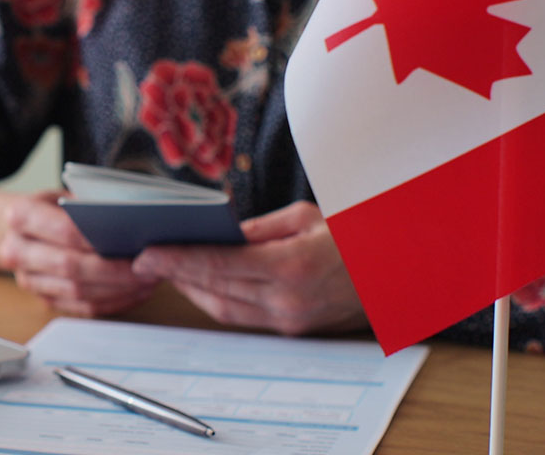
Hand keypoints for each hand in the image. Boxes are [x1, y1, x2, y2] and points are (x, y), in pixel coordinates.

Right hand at [0, 191, 157, 315]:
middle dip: (113, 269)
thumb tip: (132, 222)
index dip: (99, 238)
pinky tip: (136, 292)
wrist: (25, 230)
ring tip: (149, 279)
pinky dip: (114, 301)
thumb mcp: (67, 195)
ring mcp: (28, 280)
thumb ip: (91, 206)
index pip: (64, 230)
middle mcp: (16, 251)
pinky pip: (83, 308)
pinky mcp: (45, 301)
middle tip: (147, 265)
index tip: (131, 241)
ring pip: (78, 292)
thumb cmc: (55, 208)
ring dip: (118, 288)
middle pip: (70, 266)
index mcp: (20, 216)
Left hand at [132, 200, 366, 334]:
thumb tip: (219, 234)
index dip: (177, 260)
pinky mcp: (294, 328)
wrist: (399, 272)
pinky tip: (200, 283)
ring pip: (225, 309)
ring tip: (166, 269)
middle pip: (215, 289)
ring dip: (192, 290)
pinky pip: (243, 316)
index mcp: (291, 265)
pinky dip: (217, 299)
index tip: (146, 253)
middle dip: (176, 274)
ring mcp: (291, 319)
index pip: (218, 265)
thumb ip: (258, 228)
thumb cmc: (356, 234)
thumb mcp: (306, 216)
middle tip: (145, 259)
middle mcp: (288, 300)